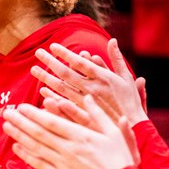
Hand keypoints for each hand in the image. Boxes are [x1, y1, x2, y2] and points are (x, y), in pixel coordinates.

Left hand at [1, 94, 138, 168]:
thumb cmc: (120, 159)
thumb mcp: (114, 132)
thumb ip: (98, 114)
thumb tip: (87, 97)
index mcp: (80, 136)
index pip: (52, 122)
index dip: (34, 114)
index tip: (21, 107)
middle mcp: (68, 148)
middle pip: (39, 133)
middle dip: (21, 122)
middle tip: (7, 113)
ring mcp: (62, 164)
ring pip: (36, 147)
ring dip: (19, 136)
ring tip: (6, 127)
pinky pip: (40, 165)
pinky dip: (27, 156)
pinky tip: (17, 148)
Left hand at [31, 39, 147, 127]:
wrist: (134, 128)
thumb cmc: (130, 102)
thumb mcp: (126, 78)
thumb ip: (117, 60)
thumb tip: (112, 40)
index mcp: (103, 78)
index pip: (80, 63)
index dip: (65, 54)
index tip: (53, 46)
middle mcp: (92, 89)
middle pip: (67, 73)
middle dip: (51, 62)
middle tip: (38, 52)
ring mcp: (85, 103)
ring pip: (62, 88)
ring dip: (47, 78)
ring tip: (34, 70)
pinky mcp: (82, 115)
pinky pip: (65, 105)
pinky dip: (53, 97)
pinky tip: (43, 91)